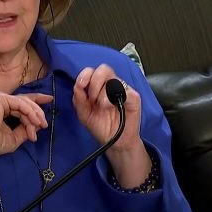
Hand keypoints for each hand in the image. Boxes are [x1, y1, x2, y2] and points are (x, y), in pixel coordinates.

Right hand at [0, 91, 51, 165]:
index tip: (49, 99)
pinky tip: (35, 122)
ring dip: (34, 115)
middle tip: (45, 123)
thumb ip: (25, 128)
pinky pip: (20, 103)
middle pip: (24, 101)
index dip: (35, 101)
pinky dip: (29, 112)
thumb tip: (39, 123)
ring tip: (41, 126)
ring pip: (23, 103)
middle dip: (37, 111)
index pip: (20, 102)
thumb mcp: (14, 137)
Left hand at [73, 64, 150, 186]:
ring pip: (113, 79)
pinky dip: (114, 98)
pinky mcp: (134, 97)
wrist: (114, 142)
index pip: (92, 71)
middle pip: (104, 69)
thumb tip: (78, 87)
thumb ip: (79, 99)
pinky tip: (110, 107)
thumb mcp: (84, 114)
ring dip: (102, 92)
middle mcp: (111, 85)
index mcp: (98, 86)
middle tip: (92, 98)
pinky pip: (125, 90)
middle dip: (94, 82)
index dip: (85, 75)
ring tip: (102, 106)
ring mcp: (123, 90)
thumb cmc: (101, 126)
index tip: (80, 85)